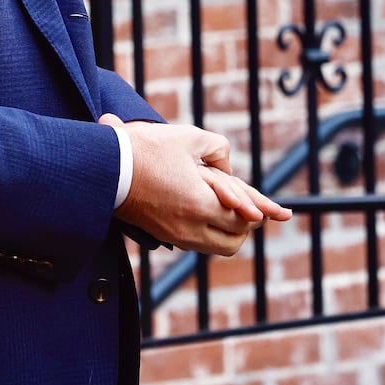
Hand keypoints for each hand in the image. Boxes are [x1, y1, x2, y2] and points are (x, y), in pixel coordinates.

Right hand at [101, 115, 286, 255]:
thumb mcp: (190, 138)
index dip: (261, 211)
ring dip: (231, 231)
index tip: (279, 211)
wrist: (106, 169)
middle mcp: (189, 228)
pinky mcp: (163, 235)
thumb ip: (219, 150)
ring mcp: (175, 236)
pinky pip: (198, 243)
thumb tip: (227, 168)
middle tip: (259, 210)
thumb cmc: (147, 149)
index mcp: (199, 204)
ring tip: (240, 213)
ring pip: (216, 246)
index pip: (242, 219)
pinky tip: (215, 213)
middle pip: (234, 240)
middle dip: (249, 225)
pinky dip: (212, 231)